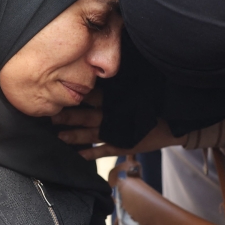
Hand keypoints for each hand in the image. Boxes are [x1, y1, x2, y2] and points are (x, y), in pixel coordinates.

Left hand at [53, 90, 186, 159]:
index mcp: (116, 99)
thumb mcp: (138, 88)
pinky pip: (103, 151)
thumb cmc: (155, 102)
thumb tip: (104, 67)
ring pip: (90, 134)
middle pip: (85, 115)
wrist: (174, 124)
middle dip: (67, 116)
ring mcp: (117, 132)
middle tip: (49, 116)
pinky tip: (77, 156)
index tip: (56, 92)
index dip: (74, 94)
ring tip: (58, 136)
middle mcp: (113, 115)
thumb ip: (120, 83)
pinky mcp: (122, 145)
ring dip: (73, 136)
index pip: (91, 95)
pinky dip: (90, 154)